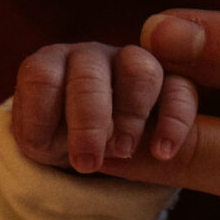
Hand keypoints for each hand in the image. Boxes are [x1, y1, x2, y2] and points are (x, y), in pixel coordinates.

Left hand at [10, 38, 200, 173]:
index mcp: (49, 66)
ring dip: (131, 116)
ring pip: (139, 70)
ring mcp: (130, 63)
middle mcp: (90, 57)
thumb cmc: (57, 142)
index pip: (41, 77)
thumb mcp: (39, 144)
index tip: (48, 150)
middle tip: (88, 162)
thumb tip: (78, 149)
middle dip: (89, 124)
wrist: (88, 144)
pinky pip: (180, 89)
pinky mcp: (168, 81)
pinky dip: (174, 121)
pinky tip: (162, 152)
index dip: (43, 116)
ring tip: (123, 152)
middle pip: (90, 75)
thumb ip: (40, 135)